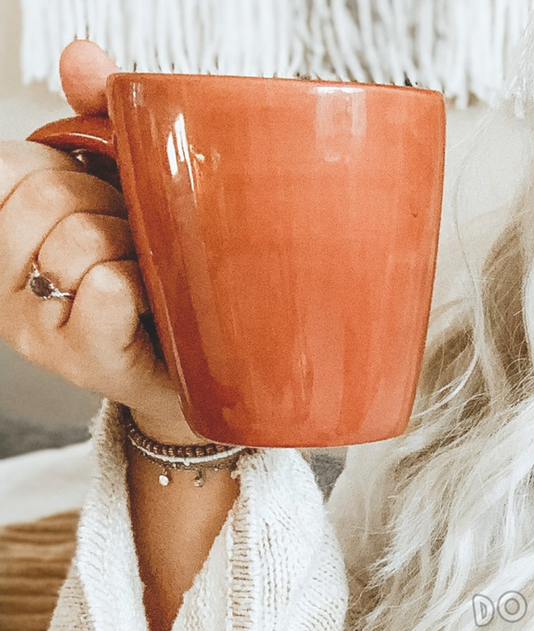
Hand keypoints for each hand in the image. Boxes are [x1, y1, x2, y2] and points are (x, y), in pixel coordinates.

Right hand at [0, 39, 201, 442]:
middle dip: (111, 207)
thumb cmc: (169, 280)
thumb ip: (99, 120)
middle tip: (140, 245)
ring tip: (151, 279)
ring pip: (79, 242)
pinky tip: (157, 308)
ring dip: (135, 249)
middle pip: (47, 197)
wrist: (213, 371)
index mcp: (5, 231)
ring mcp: (35, 325)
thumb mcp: (130, 191)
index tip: (101, 201)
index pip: (7, 166)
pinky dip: (145, 286)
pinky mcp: (77, 359)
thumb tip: (82, 56)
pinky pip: (107, 287)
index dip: (62, 169)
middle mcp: (4, 279)